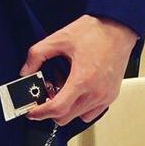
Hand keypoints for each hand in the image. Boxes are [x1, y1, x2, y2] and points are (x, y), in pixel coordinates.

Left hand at [20, 15, 137, 125]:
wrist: (119, 28)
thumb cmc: (95, 32)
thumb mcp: (60, 38)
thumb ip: (38, 54)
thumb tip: (25, 71)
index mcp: (82, 79)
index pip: (57, 108)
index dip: (40, 113)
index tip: (32, 112)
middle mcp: (95, 92)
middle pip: (65, 118)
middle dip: (51, 111)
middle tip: (46, 96)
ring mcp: (104, 97)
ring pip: (77, 117)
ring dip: (66, 110)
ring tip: (64, 92)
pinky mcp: (110, 97)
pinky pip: (90, 114)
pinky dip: (79, 109)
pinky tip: (77, 94)